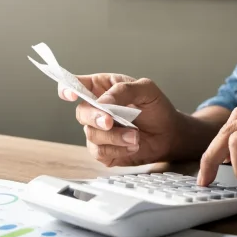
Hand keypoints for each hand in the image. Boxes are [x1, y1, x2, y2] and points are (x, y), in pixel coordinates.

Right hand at [58, 74, 182, 166]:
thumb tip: (104, 101)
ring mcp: (98, 131)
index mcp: (101, 88)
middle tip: (110, 121)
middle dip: (95, 117)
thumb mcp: (146, 89)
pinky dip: (118, 149)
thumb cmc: (156, 108)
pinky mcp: (103, 150)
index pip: (76, 85)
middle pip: (81, 112)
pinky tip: (133, 145)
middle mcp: (95, 109)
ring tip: (135, 136)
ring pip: (91, 134)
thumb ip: (124, 90)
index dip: (67, 88)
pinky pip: (100, 152)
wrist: (169, 134)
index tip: (70, 94)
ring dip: (114, 136)